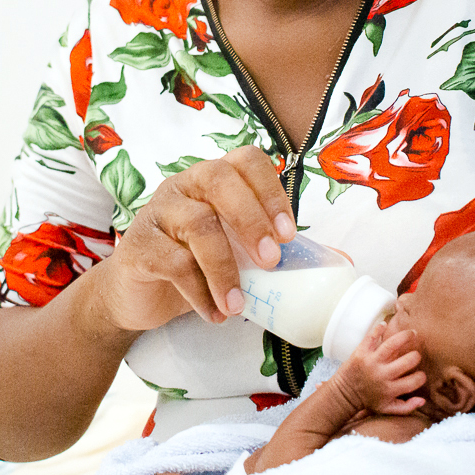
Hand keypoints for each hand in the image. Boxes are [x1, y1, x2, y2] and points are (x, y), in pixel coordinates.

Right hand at [87, 146, 295, 329]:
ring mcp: (157, 213)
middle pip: (219, 180)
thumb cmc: (193, 267)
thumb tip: (337, 259)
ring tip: (238, 304)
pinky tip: (214, 313)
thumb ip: (273, 249)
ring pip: (198, 225)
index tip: (288, 234)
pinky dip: (200, 293)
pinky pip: (175, 263)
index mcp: (212, 180)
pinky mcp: (138, 246)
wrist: (137, 296)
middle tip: (270, 261)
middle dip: (252, 220)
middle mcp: (183, 186)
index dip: (271, 191)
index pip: (245, 161)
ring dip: (225, 269)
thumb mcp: (235, 254)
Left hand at [332, 322, 426, 415]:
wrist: (343, 394)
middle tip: (416, 354)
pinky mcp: (361, 352)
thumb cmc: (368, 400)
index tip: (420, 374)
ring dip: (405, 336)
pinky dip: (378, 329)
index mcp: (390, 389)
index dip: (421, 377)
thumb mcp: (387, 408)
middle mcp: (382, 375)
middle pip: (407, 361)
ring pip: (391, 345)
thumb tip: (423, 401)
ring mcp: (371, 362)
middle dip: (416, 356)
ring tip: (412, 333)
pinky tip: (385, 325)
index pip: (414, 381)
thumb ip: (406, 407)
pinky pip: (371, 337)